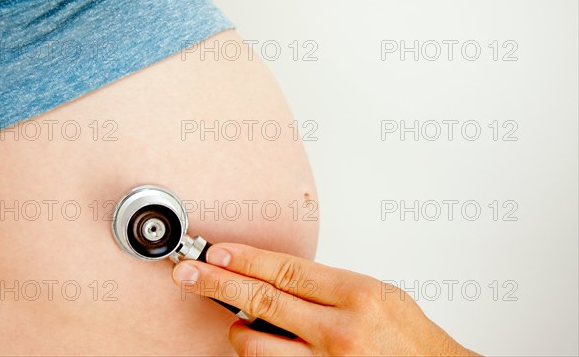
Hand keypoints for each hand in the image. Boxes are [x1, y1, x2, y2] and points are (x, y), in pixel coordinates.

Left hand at [172, 243, 478, 356]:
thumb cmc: (410, 336)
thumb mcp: (377, 294)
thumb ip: (327, 286)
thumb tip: (280, 276)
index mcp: (356, 295)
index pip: (286, 270)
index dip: (245, 258)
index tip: (216, 251)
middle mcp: (338, 330)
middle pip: (262, 299)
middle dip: (217, 283)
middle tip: (187, 272)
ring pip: (255, 343)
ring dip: (237, 328)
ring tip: (238, 319)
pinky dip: (258, 353)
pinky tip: (260, 342)